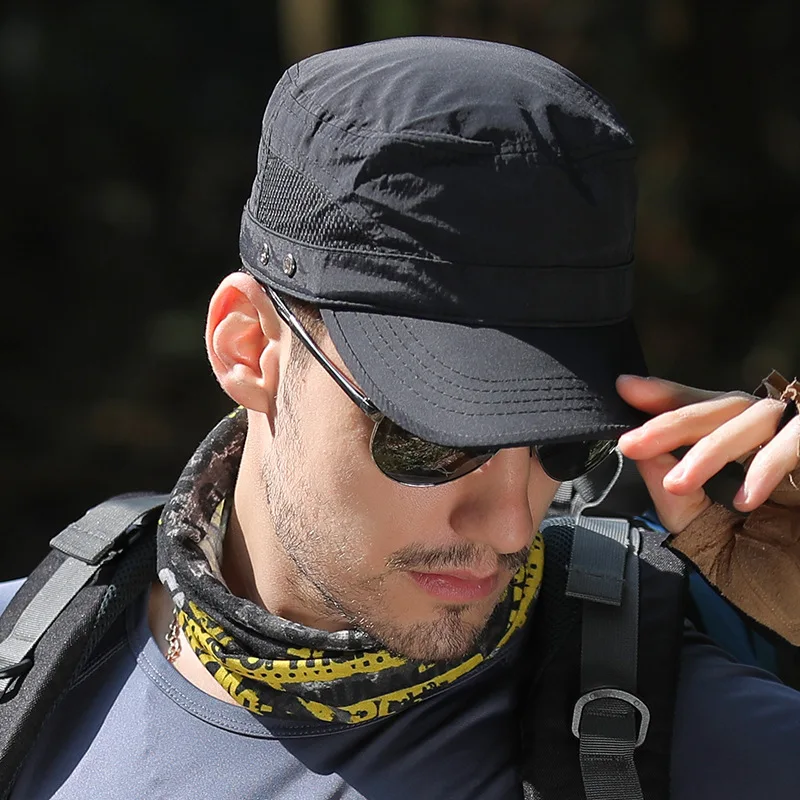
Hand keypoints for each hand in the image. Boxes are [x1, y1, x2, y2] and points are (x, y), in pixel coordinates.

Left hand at [615, 374, 799, 533]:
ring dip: (711, 451)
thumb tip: (642, 456)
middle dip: (671, 425)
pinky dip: (767, 467)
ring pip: (752, 419)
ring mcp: (795, 432)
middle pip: (718, 407)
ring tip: (680, 484)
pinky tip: (744, 498)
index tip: (625, 389)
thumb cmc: (766, 550)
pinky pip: (795, 442)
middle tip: (634, 445)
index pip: (699, 406)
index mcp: (737, 435)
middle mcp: (766, 427)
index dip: (663, 396)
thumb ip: (671, 491)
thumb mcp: (702, 523)